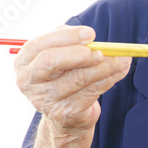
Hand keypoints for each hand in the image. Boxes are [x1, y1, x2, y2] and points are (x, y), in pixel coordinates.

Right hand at [14, 25, 130, 147]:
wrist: (66, 113)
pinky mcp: (64, 113)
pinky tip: (119, 72)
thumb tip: (91, 39)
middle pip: (51, 61)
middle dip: (80, 53)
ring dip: (105, 66)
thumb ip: (71, 42)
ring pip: (78, 78)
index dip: (67, 37)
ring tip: (123, 59)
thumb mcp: (61, 54)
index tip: (91, 34)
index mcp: (24, 61)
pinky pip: (91, 92)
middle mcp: (29, 81)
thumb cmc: (64, 75)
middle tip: (102, 51)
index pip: (41, 45)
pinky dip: (109, 79)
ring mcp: (45, 100)